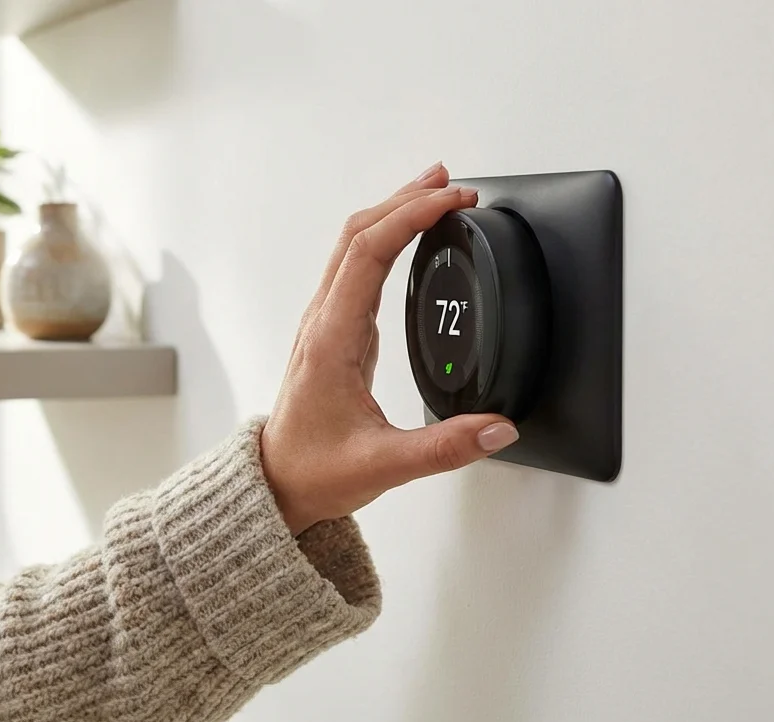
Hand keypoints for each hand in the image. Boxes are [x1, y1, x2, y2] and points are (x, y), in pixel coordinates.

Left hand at [262, 163, 520, 535]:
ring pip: (354, 245)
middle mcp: (324, 322)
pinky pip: (357, 267)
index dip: (411, 217)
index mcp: (332, 340)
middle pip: (358, 234)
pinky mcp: (335, 332)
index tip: (452, 201)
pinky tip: (408, 238)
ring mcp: (326, 323)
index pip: (369, 253)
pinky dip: (386, 239)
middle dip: (405, 199)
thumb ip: (446, 448)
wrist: (275, 484)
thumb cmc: (313, 470)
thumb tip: (498, 428)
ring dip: (393, 212)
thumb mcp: (385, 465)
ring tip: (434, 193)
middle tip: (452, 184)